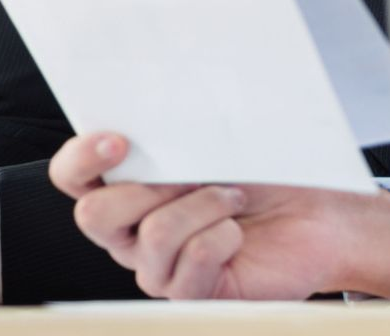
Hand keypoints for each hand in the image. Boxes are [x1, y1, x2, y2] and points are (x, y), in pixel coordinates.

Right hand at [47, 133, 389, 299]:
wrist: (319, 215)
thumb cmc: (269, 172)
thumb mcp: (222, 139)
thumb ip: (180, 127)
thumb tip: (158, 97)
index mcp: (128, 186)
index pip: (71, 176)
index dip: (81, 158)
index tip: (120, 139)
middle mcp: (131, 231)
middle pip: (94, 214)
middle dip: (148, 186)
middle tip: (196, 172)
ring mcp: (157, 266)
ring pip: (153, 234)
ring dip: (205, 205)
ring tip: (235, 198)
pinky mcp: (189, 293)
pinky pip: (191, 261)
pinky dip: (223, 235)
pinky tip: (239, 231)